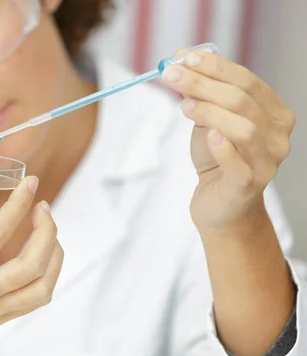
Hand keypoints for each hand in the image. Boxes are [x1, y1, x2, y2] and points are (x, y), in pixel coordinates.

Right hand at [0, 149, 62, 355]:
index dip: (18, 204)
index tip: (31, 182)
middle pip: (30, 267)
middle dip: (46, 232)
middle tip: (42, 206)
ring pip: (40, 290)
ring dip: (53, 258)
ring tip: (47, 231)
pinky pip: (32, 302)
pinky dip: (45, 276)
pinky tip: (39, 255)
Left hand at [162, 50, 295, 232]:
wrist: (221, 206)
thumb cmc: (218, 160)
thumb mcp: (209, 122)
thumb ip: (202, 97)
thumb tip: (179, 64)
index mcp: (274, 113)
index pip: (247, 81)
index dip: (215, 67)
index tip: (183, 57)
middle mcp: (277, 136)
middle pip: (242, 101)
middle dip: (203, 84)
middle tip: (171, 75)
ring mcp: (267, 162)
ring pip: (243, 128)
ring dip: (210, 112)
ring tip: (184, 106)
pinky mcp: (249, 186)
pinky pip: (239, 165)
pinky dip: (225, 149)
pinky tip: (211, 136)